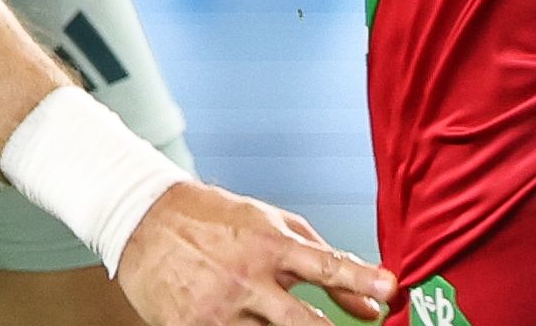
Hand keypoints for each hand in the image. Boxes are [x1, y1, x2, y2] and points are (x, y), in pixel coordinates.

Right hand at [116, 183, 393, 324]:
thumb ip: (324, 261)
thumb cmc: (215, 218)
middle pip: (302, 324)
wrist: (145, 221)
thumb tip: (369, 303)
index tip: (390, 290)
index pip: (326, 265)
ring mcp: (218, 310)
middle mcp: (246, 279)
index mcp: (269, 245)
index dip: (362, 279)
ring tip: (283, 321)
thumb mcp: (273, 225)